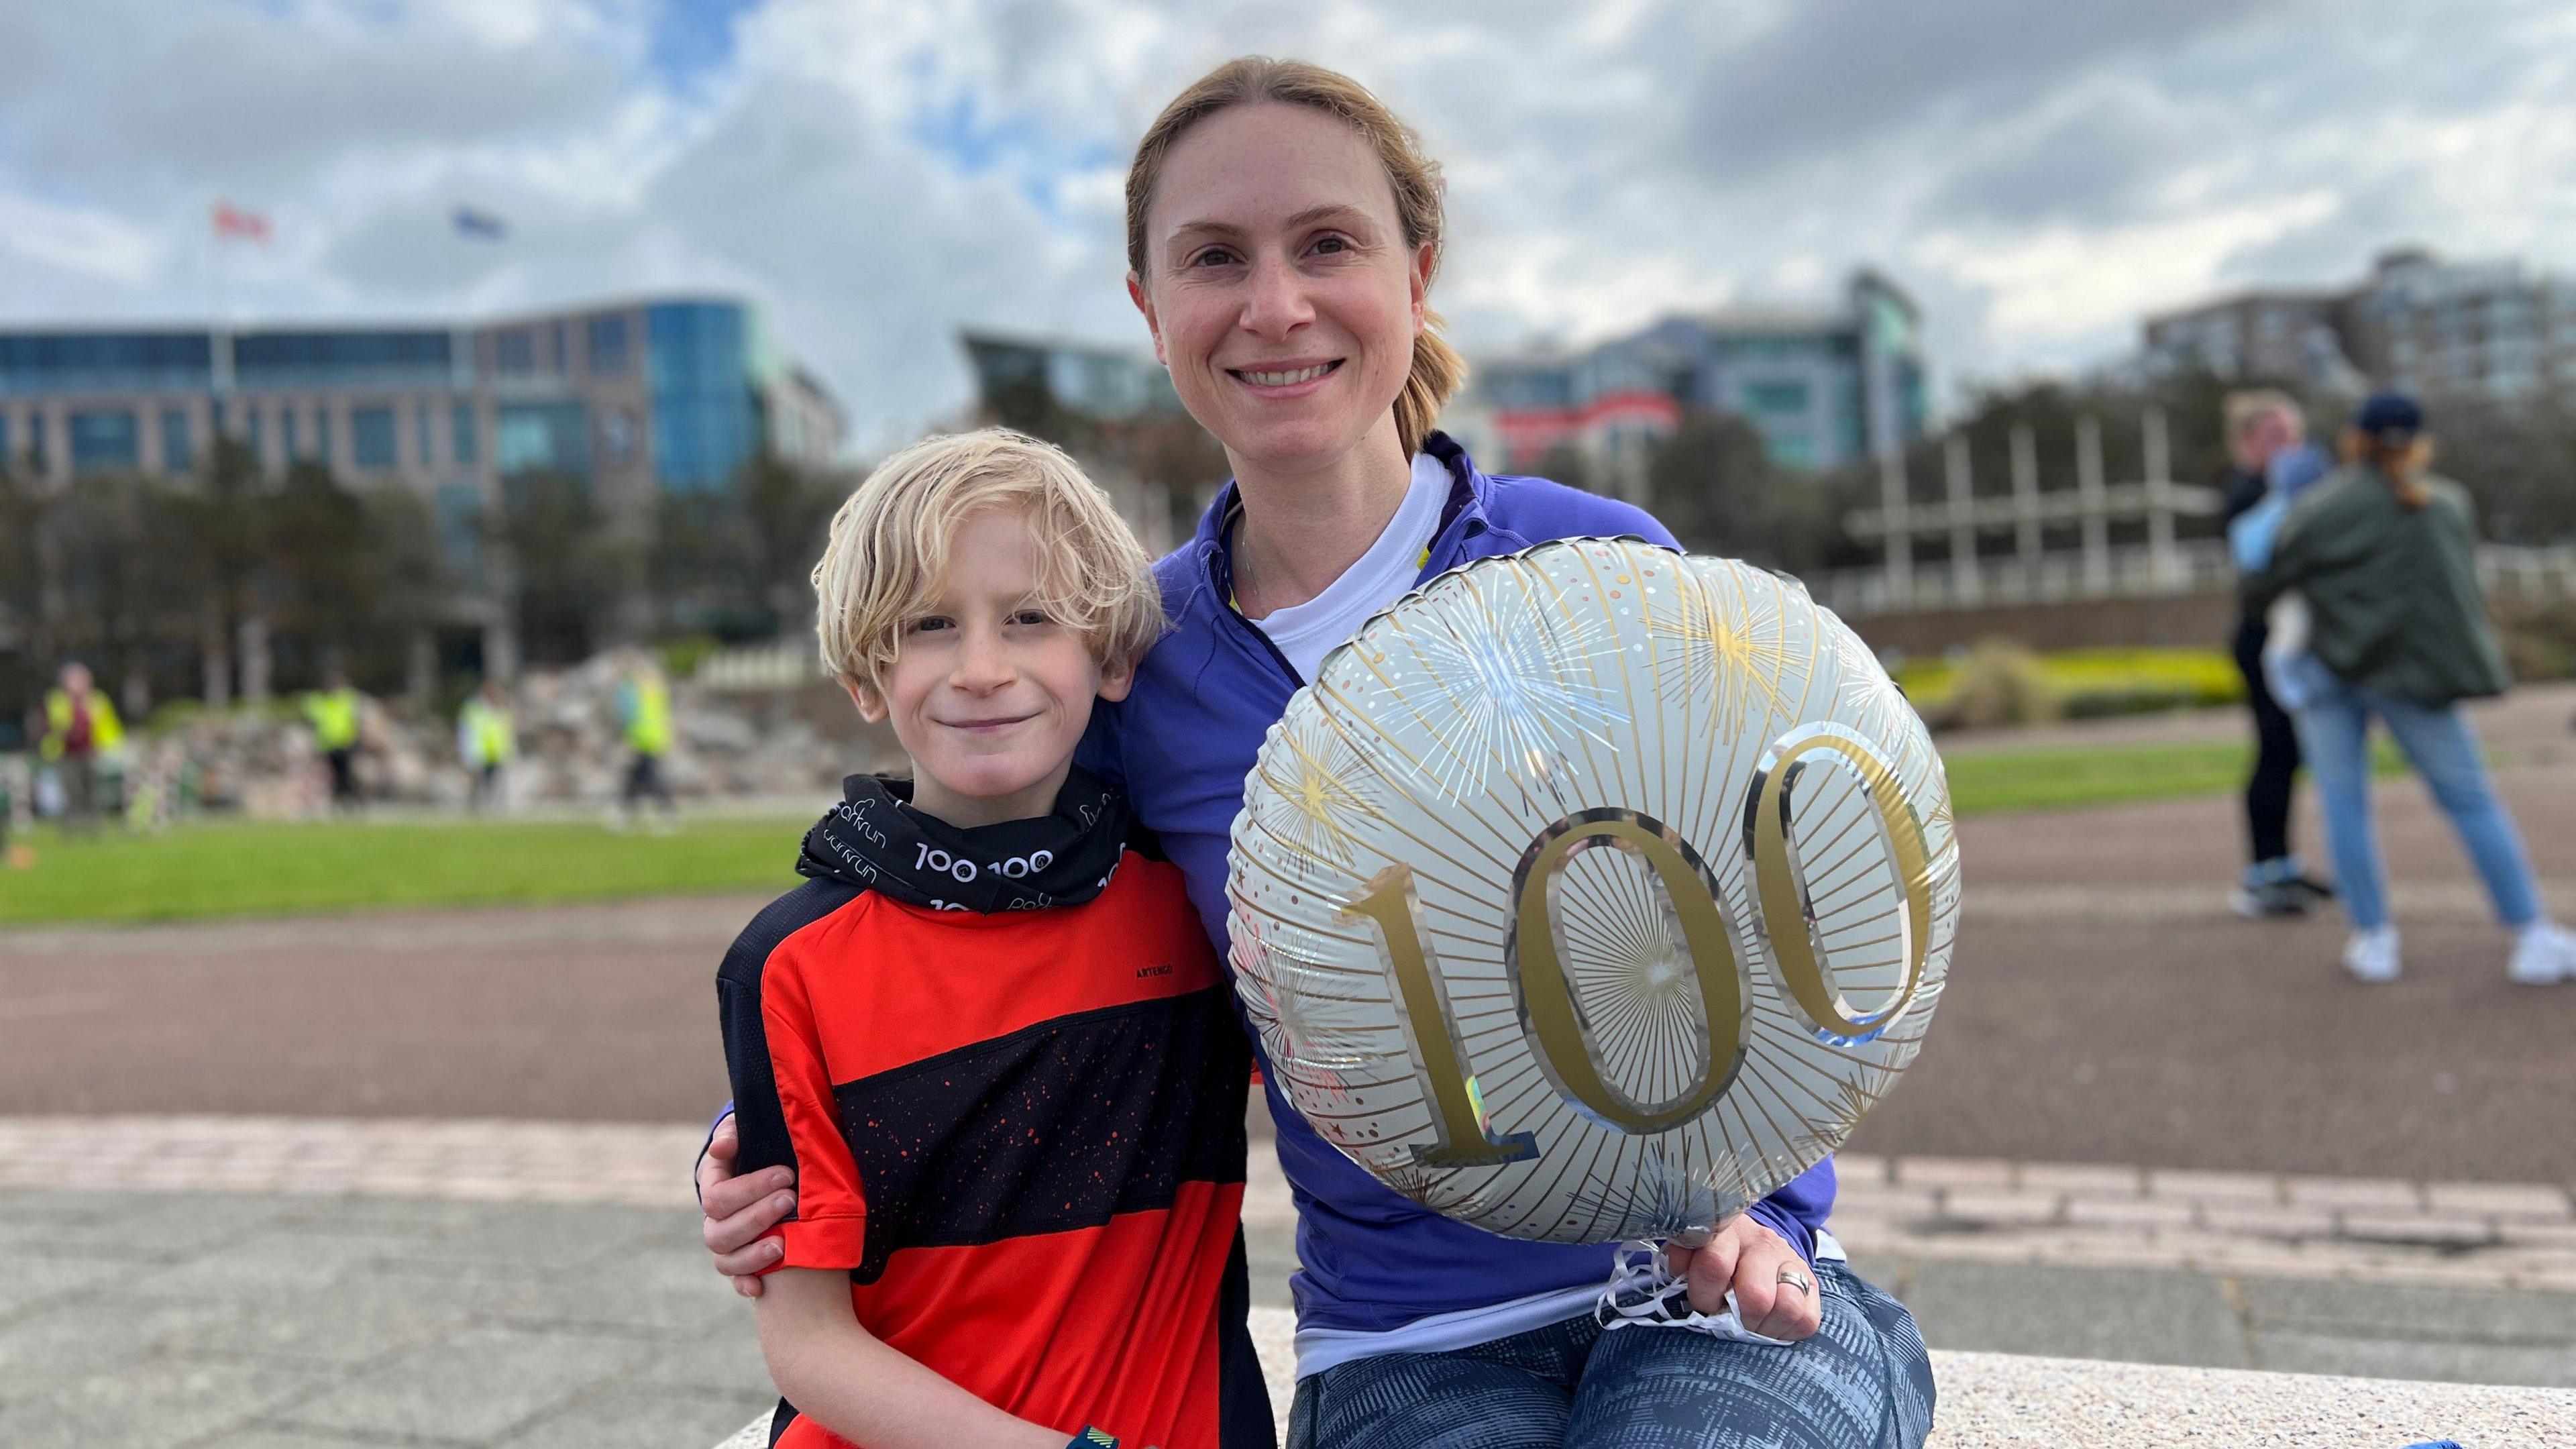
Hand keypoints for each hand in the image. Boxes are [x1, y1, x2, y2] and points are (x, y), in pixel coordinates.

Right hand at [699, 1113, 798, 1296]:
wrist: (763, 1165)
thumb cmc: (754, 1144)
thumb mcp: (743, 1131)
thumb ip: (732, 1133)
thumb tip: (721, 1148)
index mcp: (712, 1186)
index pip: (718, 1195)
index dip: (750, 1188)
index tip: (786, 1175)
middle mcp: (713, 1219)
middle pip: (719, 1231)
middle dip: (757, 1217)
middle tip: (790, 1200)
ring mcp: (725, 1243)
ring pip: (725, 1260)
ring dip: (752, 1255)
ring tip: (783, 1244)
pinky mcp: (740, 1261)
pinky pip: (735, 1280)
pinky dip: (745, 1284)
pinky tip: (760, 1288)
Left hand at [1664, 1217, 1822, 1340]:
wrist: (1753, 1247)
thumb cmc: (1714, 1256)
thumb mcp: (1691, 1252)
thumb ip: (1680, 1258)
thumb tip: (1678, 1268)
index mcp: (1727, 1230)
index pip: (1715, 1264)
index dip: (1704, 1294)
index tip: (1701, 1302)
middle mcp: (1763, 1242)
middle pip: (1756, 1295)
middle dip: (1736, 1316)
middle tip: (1727, 1315)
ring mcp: (1791, 1262)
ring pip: (1787, 1307)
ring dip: (1763, 1325)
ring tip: (1748, 1322)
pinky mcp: (1812, 1284)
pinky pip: (1807, 1319)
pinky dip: (1786, 1330)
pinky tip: (1769, 1322)